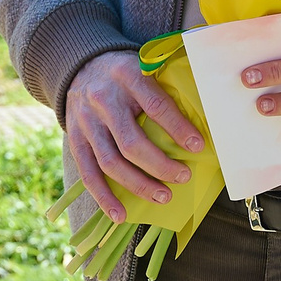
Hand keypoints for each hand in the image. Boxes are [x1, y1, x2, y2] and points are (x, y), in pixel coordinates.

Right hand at [64, 49, 204, 222]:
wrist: (81, 66)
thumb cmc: (125, 74)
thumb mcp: (144, 66)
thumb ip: (166, 86)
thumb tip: (205, 113)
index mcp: (127, 76)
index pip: (154, 105)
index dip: (177, 127)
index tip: (197, 146)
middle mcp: (103, 100)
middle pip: (131, 142)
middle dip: (160, 165)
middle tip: (183, 177)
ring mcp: (86, 123)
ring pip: (111, 162)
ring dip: (138, 185)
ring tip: (163, 196)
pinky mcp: (75, 140)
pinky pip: (88, 174)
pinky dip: (104, 197)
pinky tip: (120, 214)